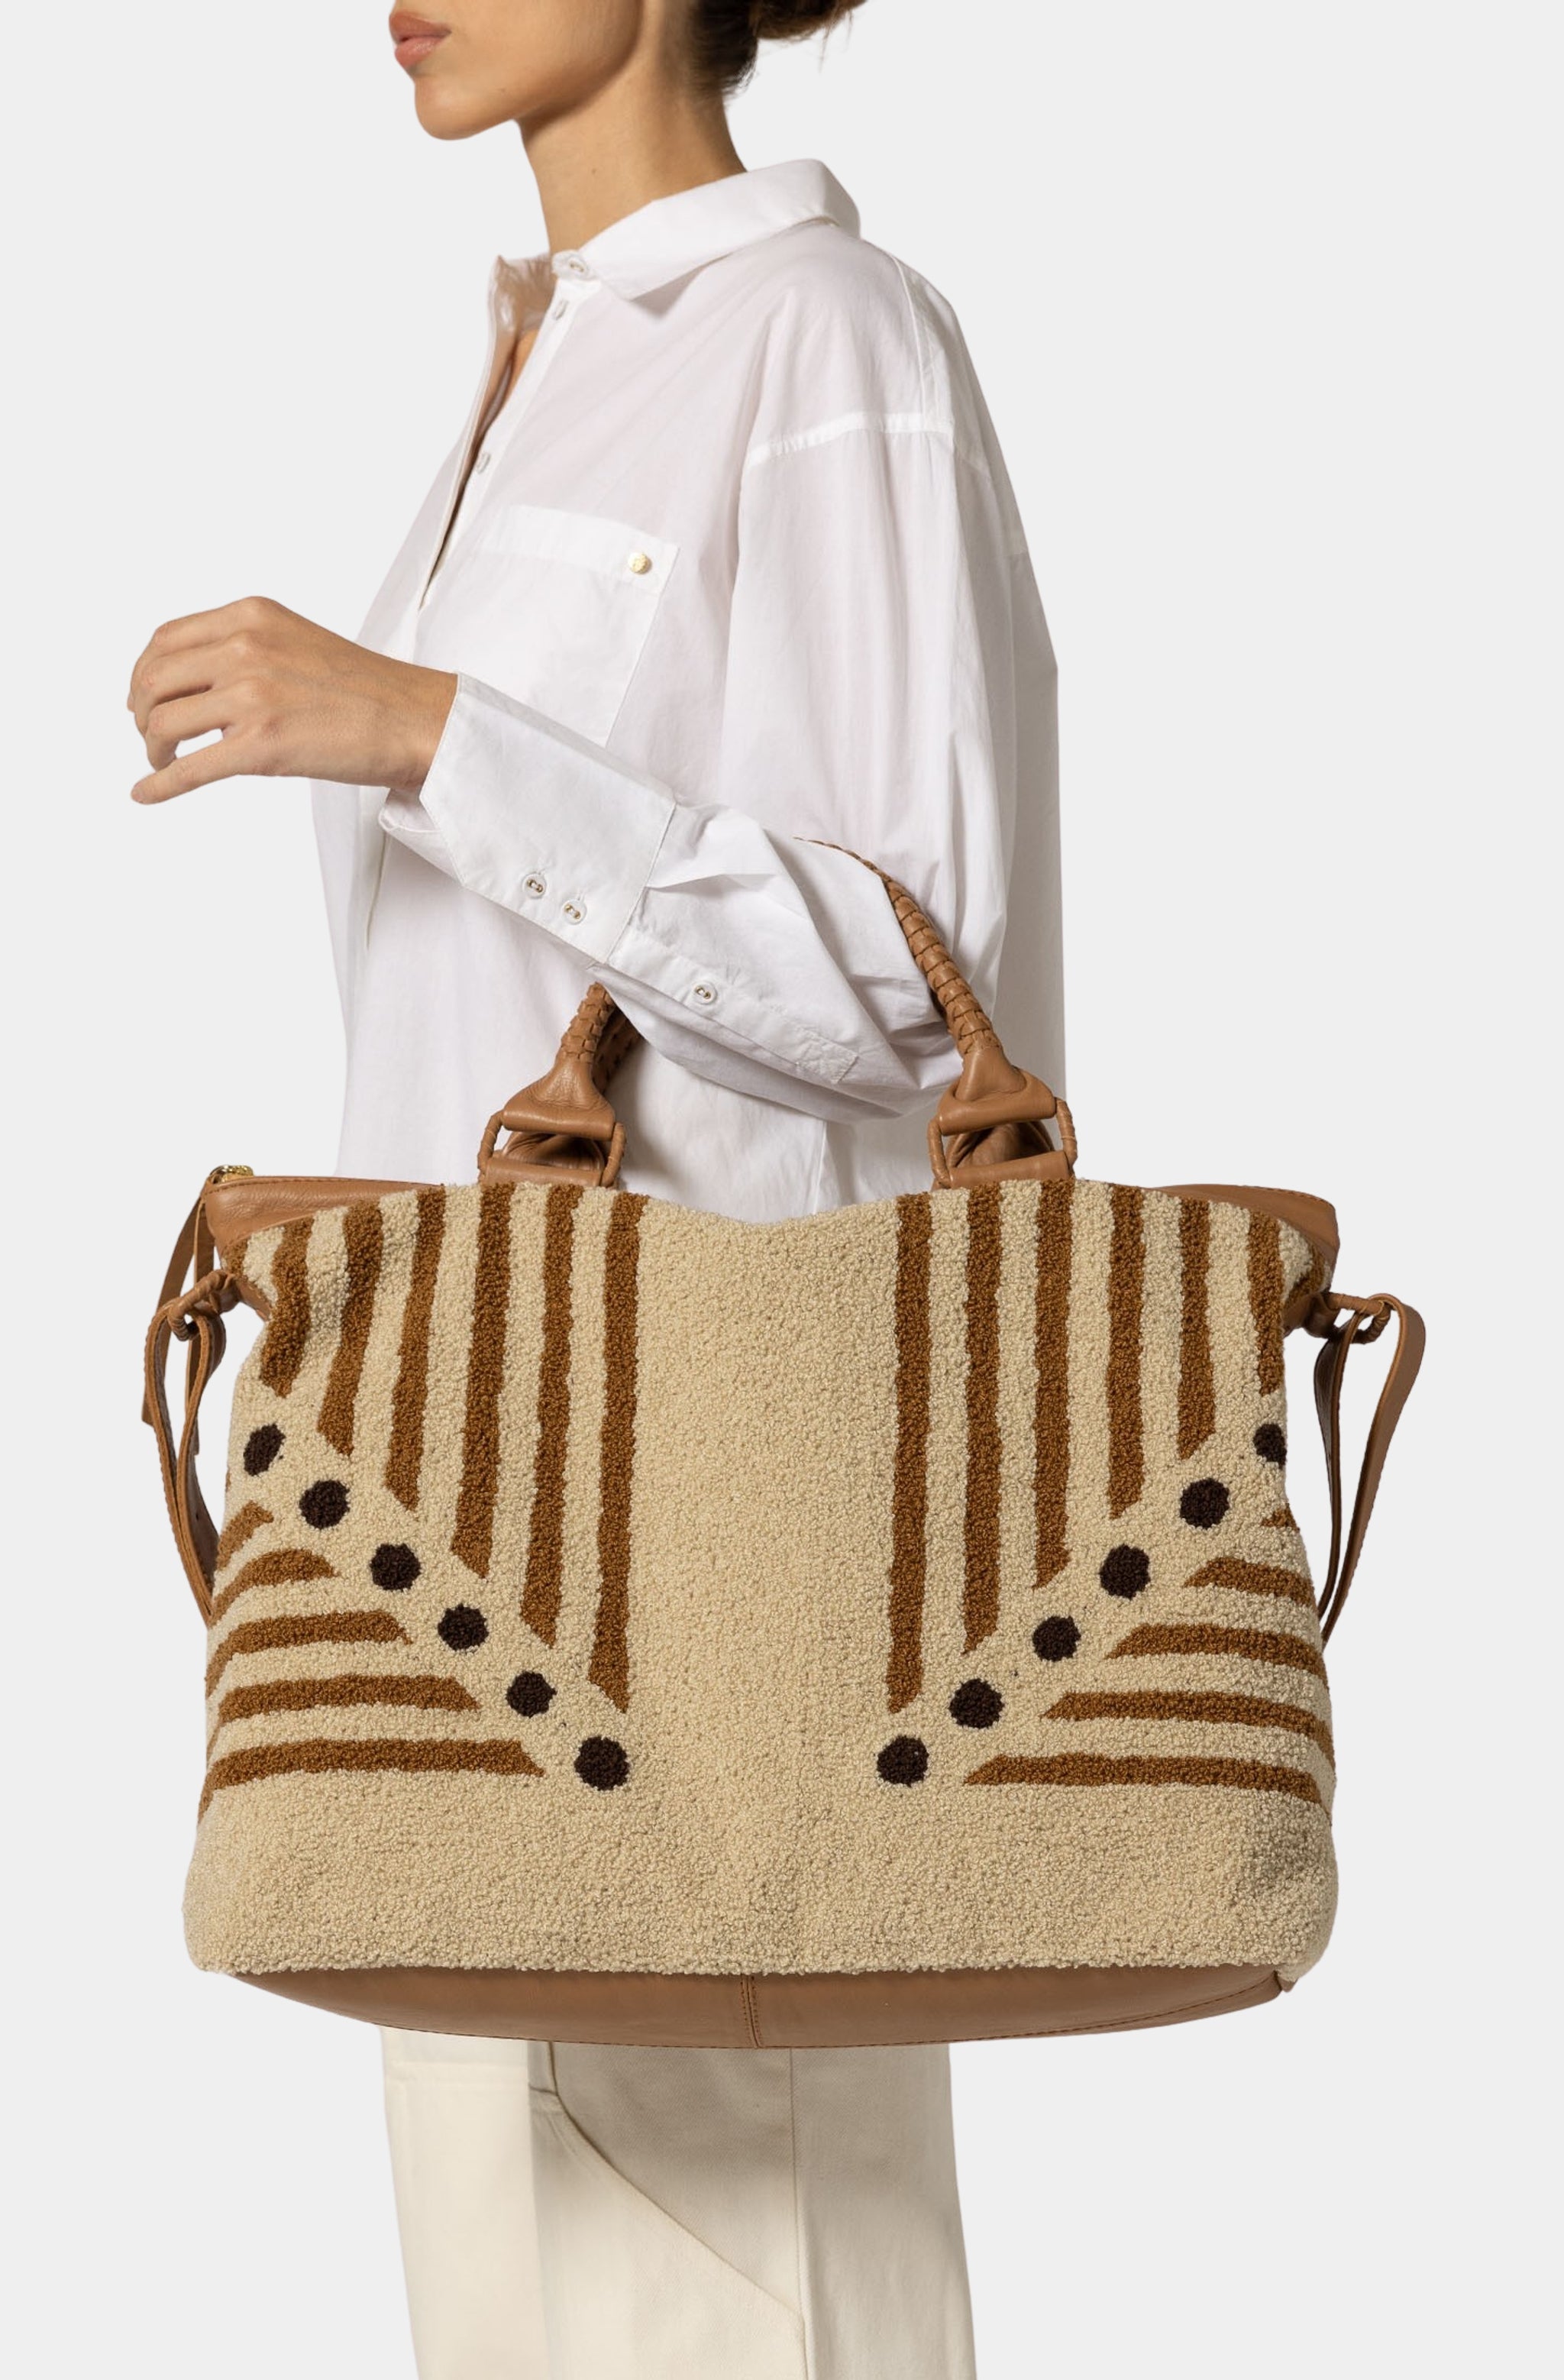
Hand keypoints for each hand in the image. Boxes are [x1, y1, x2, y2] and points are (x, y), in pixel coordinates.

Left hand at [127, 596, 457, 803]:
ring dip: (152, 747)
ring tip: (163, 760)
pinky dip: (159, 785)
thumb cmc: (366, 689)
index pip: (166, 639)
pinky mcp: (260, 746)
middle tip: (151, 734)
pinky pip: (188, 768)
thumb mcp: (294, 640)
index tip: (144, 696)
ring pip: (162, 722)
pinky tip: (146, 793)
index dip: (144, 672)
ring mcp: (251, 696)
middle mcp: (245, 648)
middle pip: (153, 679)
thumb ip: (245, 646)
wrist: (414, 720)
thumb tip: (196, 682)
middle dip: (141, 711)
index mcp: (251, 617)